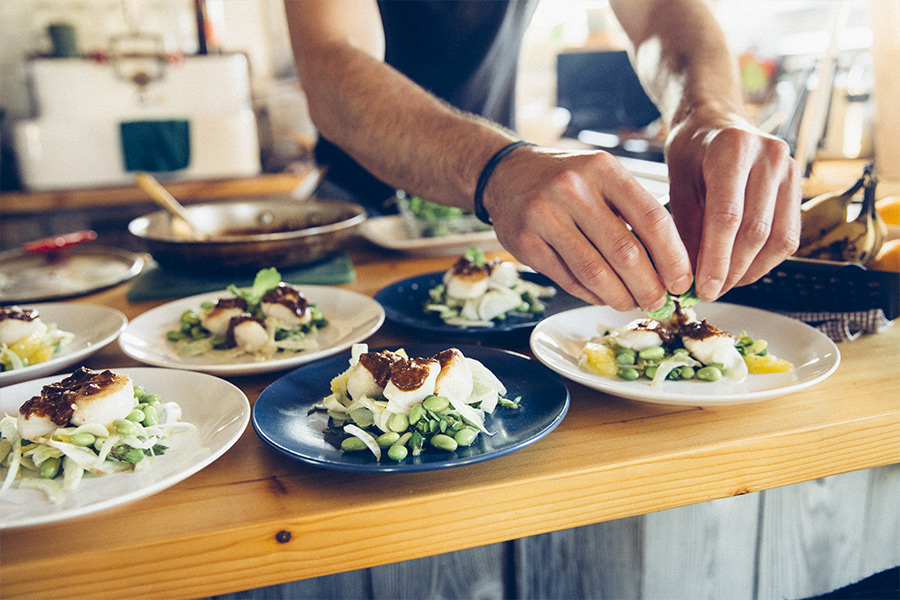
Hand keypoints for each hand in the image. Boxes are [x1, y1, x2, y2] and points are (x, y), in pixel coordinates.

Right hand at [483, 146, 693, 310]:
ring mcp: (544, 215)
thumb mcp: (602, 177)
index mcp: (603, 170)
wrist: (506, 173)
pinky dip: (590, 295)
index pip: (652, 219)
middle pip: (625, 253)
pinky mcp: (525, 242)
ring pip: (595, 272)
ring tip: (630, 303)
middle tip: (658, 301)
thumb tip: (670, 265)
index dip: (673, 258)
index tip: (682, 281)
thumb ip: (633, 211)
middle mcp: (573, 189)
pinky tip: (601, 296)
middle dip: (648, 286)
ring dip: (619, 297)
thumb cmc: (566, 179)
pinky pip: (567, 279)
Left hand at [664, 108, 801, 300]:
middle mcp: (769, 156)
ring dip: (750, 270)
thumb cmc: (691, 151)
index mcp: (732, 150)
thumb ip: (685, 228)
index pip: (728, 216)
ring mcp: (790, 169)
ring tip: (724, 284)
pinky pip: (788, 235)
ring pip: (777, 238)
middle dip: (731, 270)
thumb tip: (688, 278)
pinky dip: (765, 260)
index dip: (716, 259)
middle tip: (709, 292)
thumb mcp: (677, 184)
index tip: (704, 288)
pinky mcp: (798, 185)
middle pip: (755, 231)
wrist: (714, 120)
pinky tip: (742, 268)